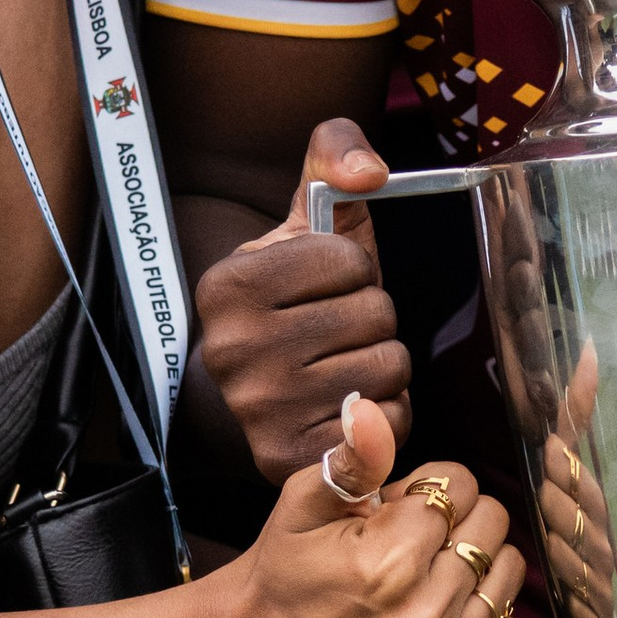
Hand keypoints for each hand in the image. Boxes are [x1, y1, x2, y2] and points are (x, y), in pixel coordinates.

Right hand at [192, 117, 409, 480]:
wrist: (259, 386)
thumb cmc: (296, 295)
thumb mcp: (307, 218)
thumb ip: (335, 157)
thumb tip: (368, 171)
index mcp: (228, 285)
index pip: (348, 259)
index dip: (355, 268)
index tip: (325, 285)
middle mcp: (231, 350)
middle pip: (375, 314)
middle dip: (373, 317)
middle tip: (338, 329)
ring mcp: (257, 411)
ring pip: (388, 367)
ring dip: (384, 363)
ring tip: (345, 362)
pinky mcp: (287, 460)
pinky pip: (387, 424)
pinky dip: (385, 413)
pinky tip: (352, 406)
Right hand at [218, 401, 522, 617]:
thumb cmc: (289, 567)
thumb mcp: (305, 502)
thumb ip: (351, 458)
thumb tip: (368, 411)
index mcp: (386, 563)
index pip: (461, 487)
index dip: (430, 489)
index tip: (396, 510)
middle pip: (491, 527)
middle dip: (456, 521)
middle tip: (409, 544)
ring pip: (509, 575)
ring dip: (475, 565)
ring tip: (425, 577)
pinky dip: (483, 617)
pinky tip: (438, 617)